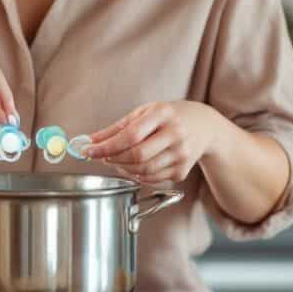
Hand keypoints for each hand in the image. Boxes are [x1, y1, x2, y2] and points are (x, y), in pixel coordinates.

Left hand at [85, 101, 223, 183]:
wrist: (204, 126)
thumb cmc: (169, 116)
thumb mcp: (143, 113)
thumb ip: (116, 128)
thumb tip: (89, 141)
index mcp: (163, 114)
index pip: (131, 135)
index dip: (107, 146)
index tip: (89, 150)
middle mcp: (175, 134)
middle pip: (137, 156)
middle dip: (114, 159)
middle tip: (102, 157)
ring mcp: (181, 154)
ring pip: (144, 171)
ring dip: (123, 169)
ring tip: (117, 160)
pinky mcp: (182, 171)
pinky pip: (152, 179)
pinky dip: (137, 176)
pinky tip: (134, 166)